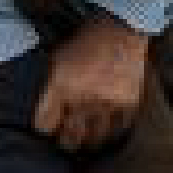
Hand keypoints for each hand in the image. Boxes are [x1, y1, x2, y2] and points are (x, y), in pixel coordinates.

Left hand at [36, 13, 149, 153]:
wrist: (120, 31)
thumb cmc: (82, 45)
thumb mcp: (55, 62)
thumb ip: (49, 91)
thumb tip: (43, 119)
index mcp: (60, 87)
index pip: (44, 125)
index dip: (43, 131)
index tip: (46, 132)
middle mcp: (84, 99)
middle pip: (69, 137)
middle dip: (64, 142)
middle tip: (65, 141)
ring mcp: (108, 103)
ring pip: (94, 138)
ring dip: (87, 141)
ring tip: (84, 141)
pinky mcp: (129, 104)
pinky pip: (117, 130)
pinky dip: (109, 134)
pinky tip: (104, 133)